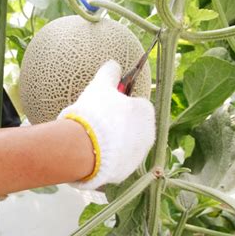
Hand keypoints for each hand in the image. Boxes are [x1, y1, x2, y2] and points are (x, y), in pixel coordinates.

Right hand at [57, 60, 154, 189]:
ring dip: (114, 140)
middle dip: (119, 122)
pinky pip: (117, 160)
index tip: (107, 105)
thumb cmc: (96, 113)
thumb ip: (110, 73)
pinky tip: (91, 150)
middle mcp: (149, 135)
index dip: (122, 103)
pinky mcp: (126, 172)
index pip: (138, 104)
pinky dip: (107, 155)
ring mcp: (138, 156)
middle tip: (98, 119)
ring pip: (125, 143)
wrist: (85, 148)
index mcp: (146, 112)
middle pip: (133, 125)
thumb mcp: (100, 86)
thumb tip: (114, 63)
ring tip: (92, 136)